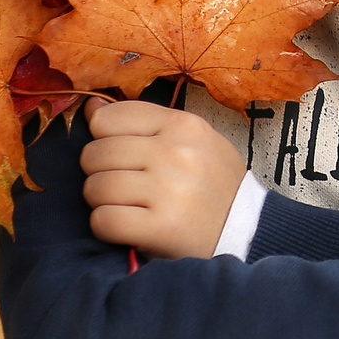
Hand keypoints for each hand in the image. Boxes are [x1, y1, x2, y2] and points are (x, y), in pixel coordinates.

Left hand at [78, 97, 247, 260]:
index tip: (119, 153)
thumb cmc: (213, 183)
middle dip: (99, 172)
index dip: (104, 137)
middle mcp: (176, 153)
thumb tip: (90, 109)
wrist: (247, 229)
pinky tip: (127, 226)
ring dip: (102, 201)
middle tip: (122, 184)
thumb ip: (144, 123)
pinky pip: (103, 220)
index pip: (110, 118)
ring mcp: (168, 190)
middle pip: (96, 153)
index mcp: (184, 125)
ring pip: (96, 187)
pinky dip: (106, 227)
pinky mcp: (161, 227)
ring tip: (126, 205)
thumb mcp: (192, 141)